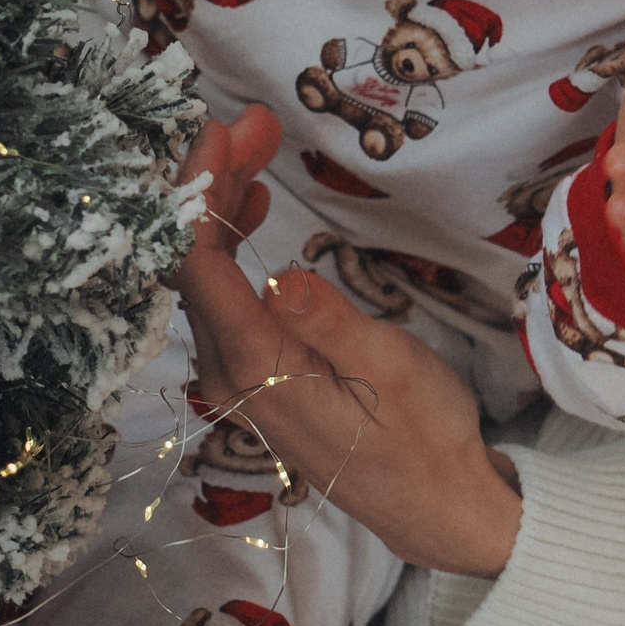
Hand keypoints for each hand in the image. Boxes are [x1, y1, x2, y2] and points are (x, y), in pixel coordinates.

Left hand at [171, 104, 522, 578]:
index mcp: (257, 368)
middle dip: (211, 186)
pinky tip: (252, 212)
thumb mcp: (390, 370)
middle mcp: (229, 373)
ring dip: (222, 210)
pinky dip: (232, 245)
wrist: (432, 502)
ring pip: (204, 279)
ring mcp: (237, 376)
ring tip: (257, 150)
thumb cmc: (422, 434)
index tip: (221, 134)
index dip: (199, 194)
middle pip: (192, 265)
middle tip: (253, 123)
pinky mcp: (255, 375)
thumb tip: (282, 278)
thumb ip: (330, 324)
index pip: (197, 268)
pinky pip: (223, 298)